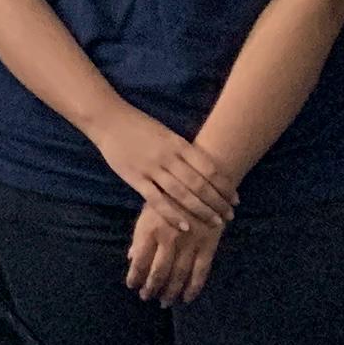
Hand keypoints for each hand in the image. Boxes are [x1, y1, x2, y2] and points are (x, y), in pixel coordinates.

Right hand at [92, 109, 237, 233]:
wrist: (108, 119)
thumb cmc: (139, 125)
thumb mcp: (167, 133)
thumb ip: (184, 151)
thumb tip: (208, 170)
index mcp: (178, 144)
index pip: (209, 168)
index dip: (225, 186)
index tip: (235, 199)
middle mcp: (168, 157)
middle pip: (199, 184)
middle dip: (217, 202)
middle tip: (230, 215)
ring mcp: (151, 168)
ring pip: (181, 194)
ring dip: (201, 210)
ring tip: (214, 222)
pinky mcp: (135, 178)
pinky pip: (157, 200)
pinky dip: (172, 214)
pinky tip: (185, 226)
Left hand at [127, 194, 222, 305]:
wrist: (203, 178)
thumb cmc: (170, 192)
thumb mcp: (149, 208)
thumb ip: (140, 234)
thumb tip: (130, 256)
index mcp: (150, 227)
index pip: (139, 259)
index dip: (135, 276)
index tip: (132, 286)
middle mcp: (169, 237)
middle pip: (158, 271)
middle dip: (151, 287)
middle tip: (146, 297)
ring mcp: (190, 243)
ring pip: (178, 275)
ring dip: (170, 292)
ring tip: (164, 302)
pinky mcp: (208, 245)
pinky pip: (201, 272)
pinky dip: (193, 287)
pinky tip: (187, 298)